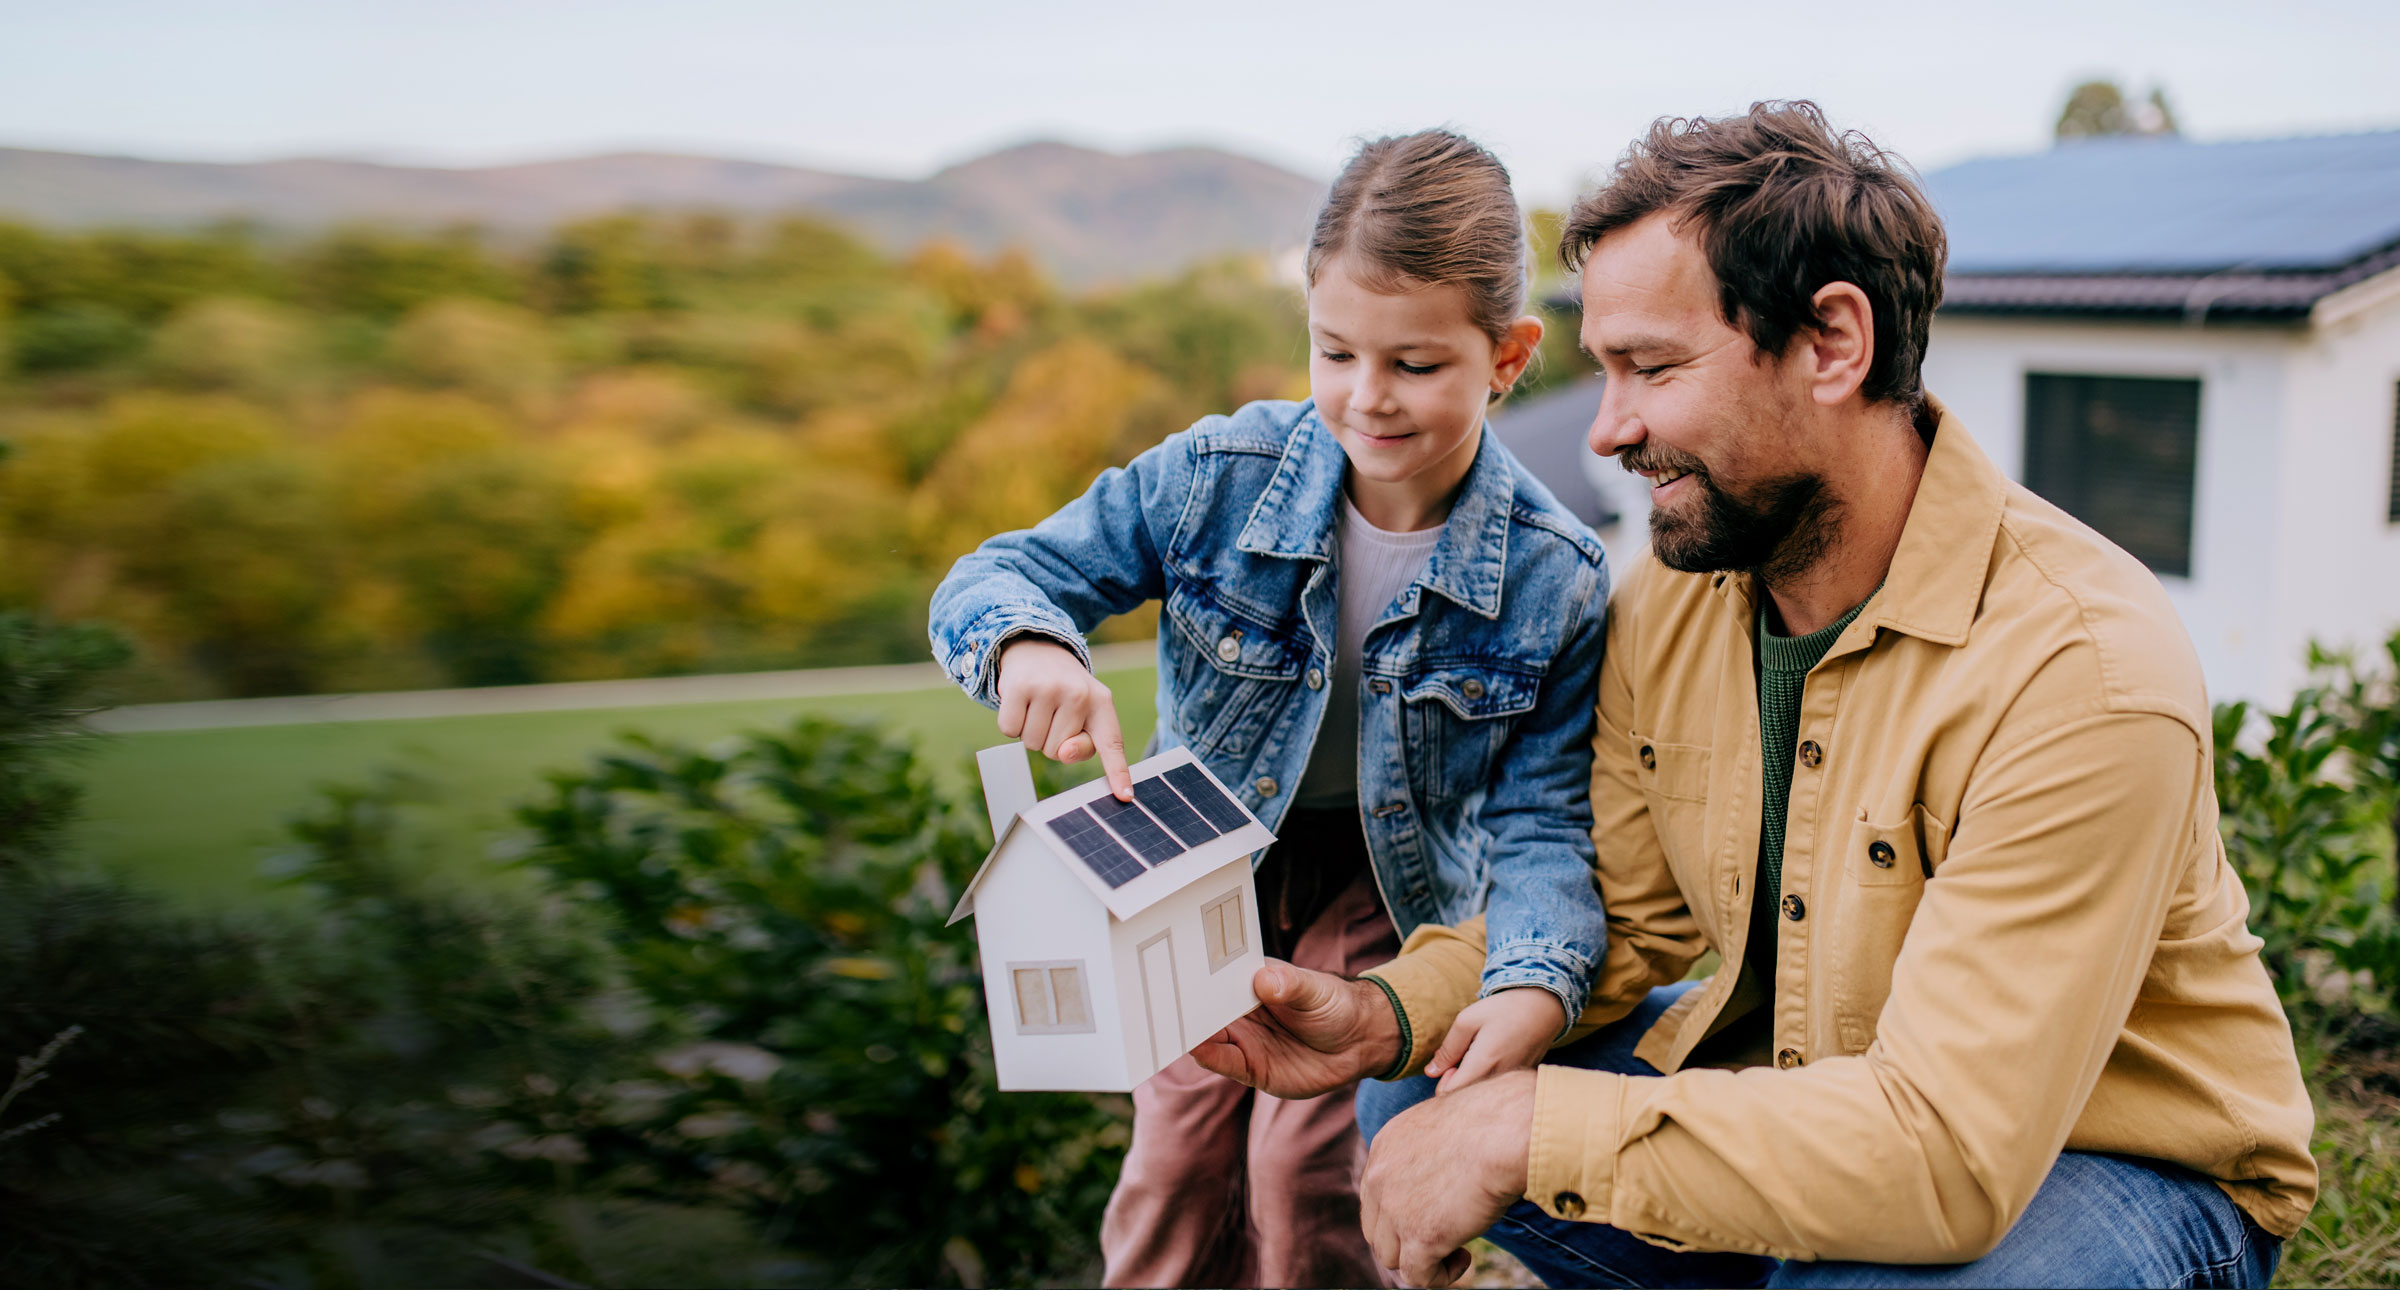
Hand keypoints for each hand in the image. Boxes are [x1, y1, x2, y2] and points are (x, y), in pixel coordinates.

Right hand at [995, 638, 1131, 799]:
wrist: (1037, 650)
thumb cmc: (1064, 693)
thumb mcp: (1083, 714)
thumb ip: (1082, 744)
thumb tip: (1063, 752)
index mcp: (1102, 703)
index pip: (1111, 743)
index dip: (1118, 772)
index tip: (1125, 796)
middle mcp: (1079, 693)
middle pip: (1056, 753)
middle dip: (1050, 739)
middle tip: (1052, 713)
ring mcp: (1049, 688)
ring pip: (1032, 744)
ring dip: (1030, 731)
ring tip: (1037, 706)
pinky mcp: (1019, 686)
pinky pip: (1010, 731)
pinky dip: (1011, 724)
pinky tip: (1020, 703)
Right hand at [1188, 960, 1400, 1098]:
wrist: (1360, 1042)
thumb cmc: (1335, 1004)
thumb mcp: (1316, 989)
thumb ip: (1291, 985)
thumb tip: (1265, 980)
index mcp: (1248, 982)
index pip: (1213, 979)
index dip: (1193, 975)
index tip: (1172, 971)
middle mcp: (1240, 1011)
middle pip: (1203, 1008)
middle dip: (1181, 1005)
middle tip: (1158, 1001)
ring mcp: (1244, 1040)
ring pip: (1206, 1036)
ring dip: (1188, 1032)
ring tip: (1167, 1025)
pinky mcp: (1252, 1068)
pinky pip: (1224, 1062)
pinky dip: (1208, 1056)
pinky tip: (1195, 1048)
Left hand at [1361, 1068, 1537, 1288]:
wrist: (1507, 1129)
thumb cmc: (1496, 1120)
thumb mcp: (1448, 1125)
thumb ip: (1435, 1147)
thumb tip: (1448, 1170)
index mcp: (1386, 1144)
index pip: (1375, 1193)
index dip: (1400, 1212)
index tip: (1433, 1213)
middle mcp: (1379, 1176)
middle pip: (1375, 1228)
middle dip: (1404, 1239)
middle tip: (1442, 1236)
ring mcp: (1395, 1209)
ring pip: (1390, 1256)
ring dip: (1421, 1259)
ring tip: (1457, 1248)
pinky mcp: (1419, 1237)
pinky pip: (1416, 1276)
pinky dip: (1440, 1276)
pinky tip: (1464, 1258)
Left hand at [1425, 987, 1565, 1092]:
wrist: (1544, 1007)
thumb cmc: (1503, 1009)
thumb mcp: (1467, 1020)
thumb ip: (1448, 1049)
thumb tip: (1431, 1072)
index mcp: (1483, 1065)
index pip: (1451, 1095)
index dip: (1443, 1082)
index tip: (1450, 1063)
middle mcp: (1499, 1080)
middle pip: (1466, 1098)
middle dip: (1457, 1082)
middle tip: (1464, 1056)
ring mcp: (1511, 1083)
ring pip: (1481, 1094)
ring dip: (1473, 1079)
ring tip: (1481, 1054)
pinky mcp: (1519, 1082)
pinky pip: (1496, 1089)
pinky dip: (1489, 1078)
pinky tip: (1496, 1058)